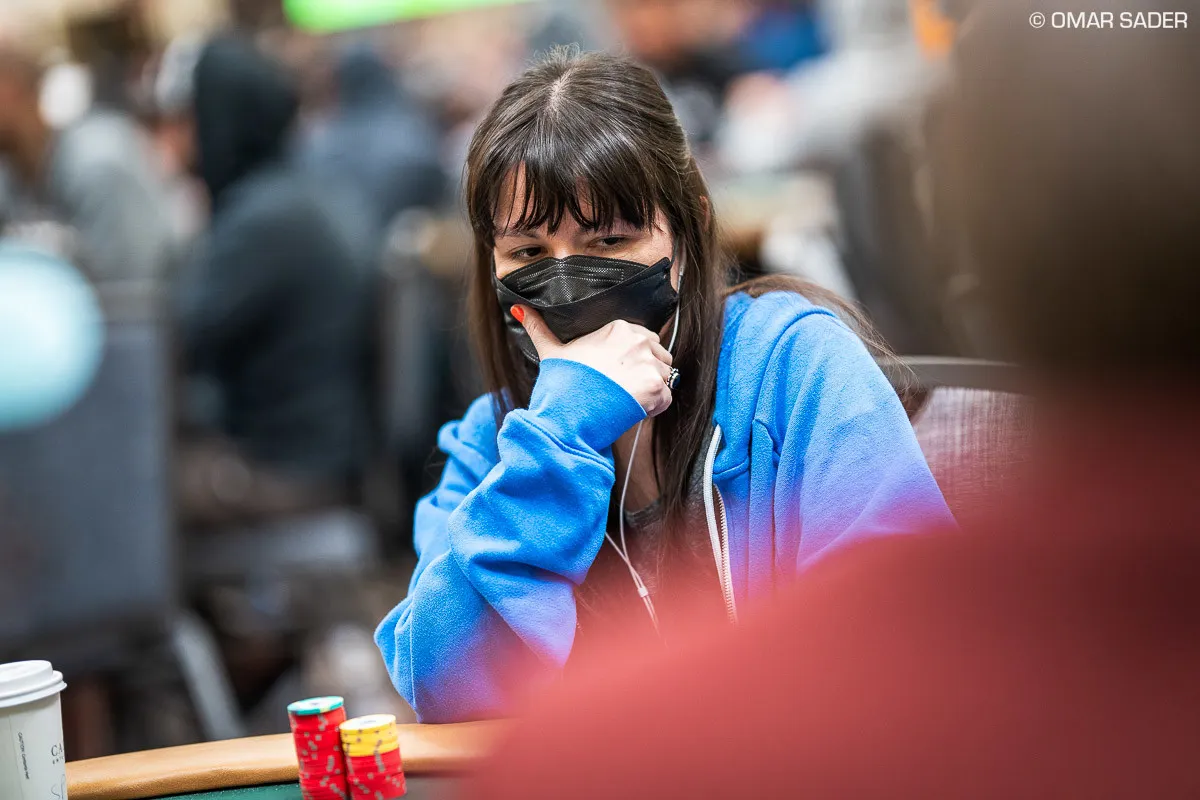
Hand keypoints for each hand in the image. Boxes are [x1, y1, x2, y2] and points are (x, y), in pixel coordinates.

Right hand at [514, 306, 673, 416]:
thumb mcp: (551, 352)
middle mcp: (638, 340)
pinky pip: (666, 398)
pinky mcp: (656, 387)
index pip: (643, 340)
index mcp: (618, 327)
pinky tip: (631, 410)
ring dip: (650, 391)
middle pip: (659, 356)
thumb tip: (518, 308)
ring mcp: (648, 363)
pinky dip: (653, 408)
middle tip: (620, 389)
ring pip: (664, 377)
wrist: (568, 415)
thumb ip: (539, 328)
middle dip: (646, 373)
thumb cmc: (561, 384)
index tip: (616, 375)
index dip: (632, 361)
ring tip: (624, 399)